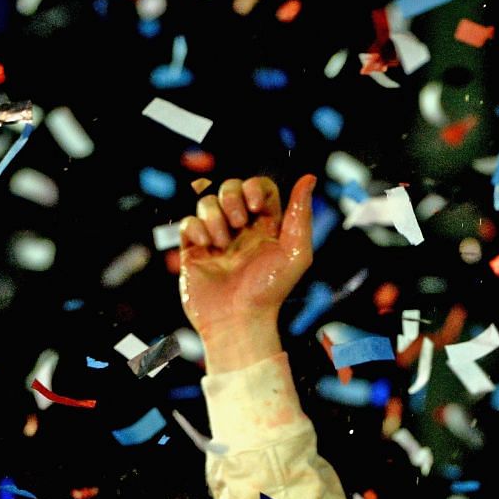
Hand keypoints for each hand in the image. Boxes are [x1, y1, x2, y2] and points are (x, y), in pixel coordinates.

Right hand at [179, 174, 317, 371]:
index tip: (256, 207)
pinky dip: (196, 227)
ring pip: (207, 201)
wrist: (237, 321)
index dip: (254, 188)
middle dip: (231, 197)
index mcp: (266, 227)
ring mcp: (216, 238)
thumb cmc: (270, 292)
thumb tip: (310, 177)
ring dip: (214, 216)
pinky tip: (207, 246)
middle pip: (230, 187)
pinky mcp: (194, 251)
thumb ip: (301, 214)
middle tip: (240, 224)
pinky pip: (187, 222)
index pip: (258, 187)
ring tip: (222, 243)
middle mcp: (241, 229)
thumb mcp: (296, 253)